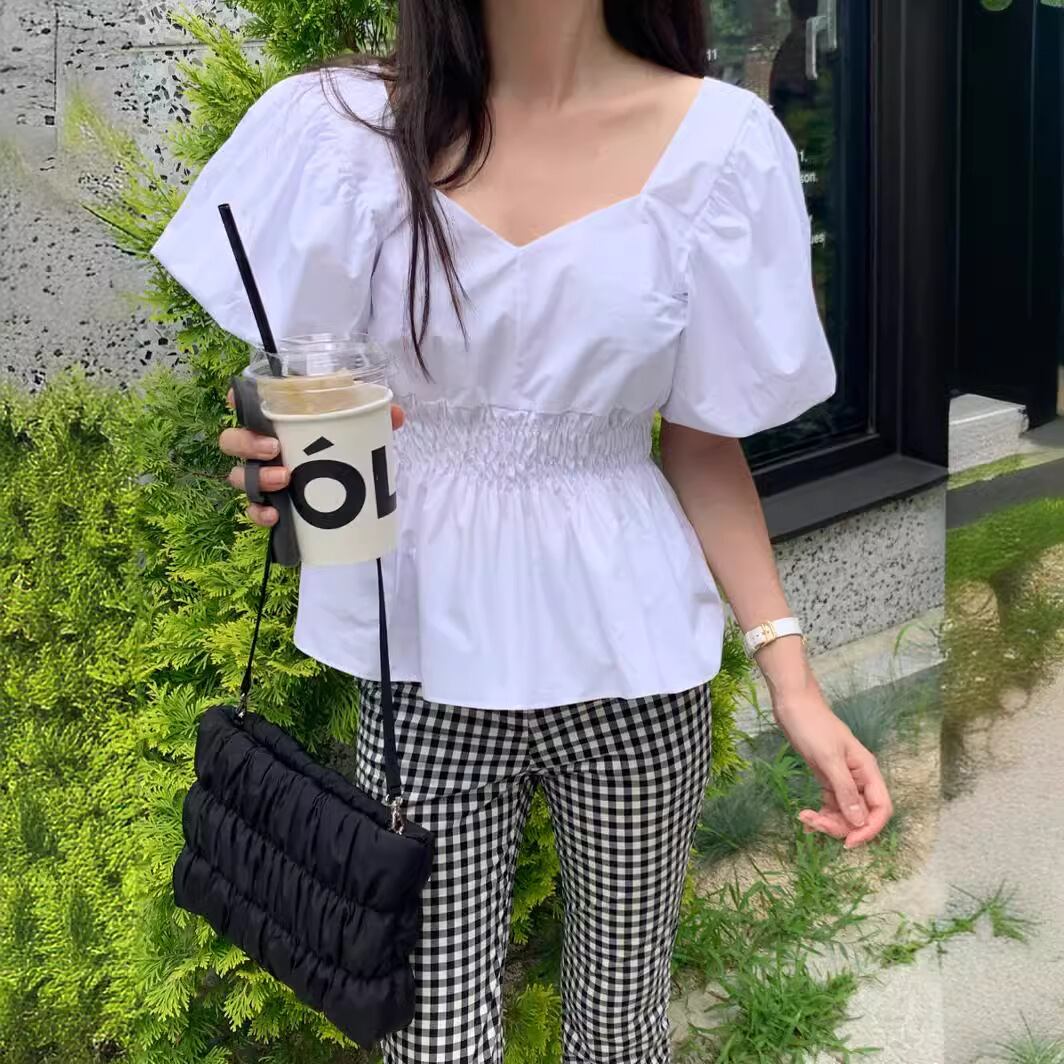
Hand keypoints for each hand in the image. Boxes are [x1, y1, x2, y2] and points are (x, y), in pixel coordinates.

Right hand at [220, 387, 404, 526]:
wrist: (345, 491)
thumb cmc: (340, 446)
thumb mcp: (357, 429)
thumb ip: (374, 418)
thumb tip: (396, 415)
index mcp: (276, 421)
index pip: (244, 403)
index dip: (237, 400)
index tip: (241, 400)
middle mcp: (260, 446)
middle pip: (233, 441)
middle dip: (247, 444)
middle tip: (275, 449)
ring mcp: (261, 476)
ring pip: (239, 475)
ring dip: (257, 478)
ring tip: (285, 479)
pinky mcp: (269, 504)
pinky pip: (253, 511)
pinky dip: (260, 514)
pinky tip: (275, 516)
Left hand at [772, 691, 893, 848]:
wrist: (794, 706)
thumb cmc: (813, 726)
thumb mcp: (829, 758)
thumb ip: (844, 790)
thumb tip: (859, 822)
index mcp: (867, 771)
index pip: (881, 809)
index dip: (869, 829)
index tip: (849, 843)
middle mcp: (859, 778)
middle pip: (860, 815)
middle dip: (841, 826)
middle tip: (815, 824)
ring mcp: (842, 779)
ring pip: (844, 813)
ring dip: (827, 821)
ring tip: (805, 817)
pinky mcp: (827, 779)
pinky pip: (830, 805)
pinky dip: (820, 814)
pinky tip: (805, 816)